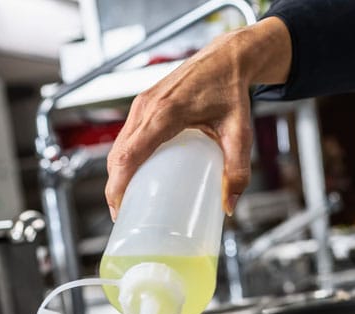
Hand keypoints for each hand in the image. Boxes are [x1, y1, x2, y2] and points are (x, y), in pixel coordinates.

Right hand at [104, 17, 291, 219]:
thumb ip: (237, 170)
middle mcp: (147, 107)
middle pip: (118, 155)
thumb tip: (228, 205)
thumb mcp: (240, 133)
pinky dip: (124, 158)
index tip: (119, 210)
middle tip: (124, 215)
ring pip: (118, 145)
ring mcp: (142, 103)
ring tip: (127, 200)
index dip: (118, 186)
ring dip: (117, 173)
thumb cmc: (231, 90)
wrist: (227, 58)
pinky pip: (126, 136)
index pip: (129, 156)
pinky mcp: (143, 103)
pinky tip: (133, 175)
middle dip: (115, 187)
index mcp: (165, 113)